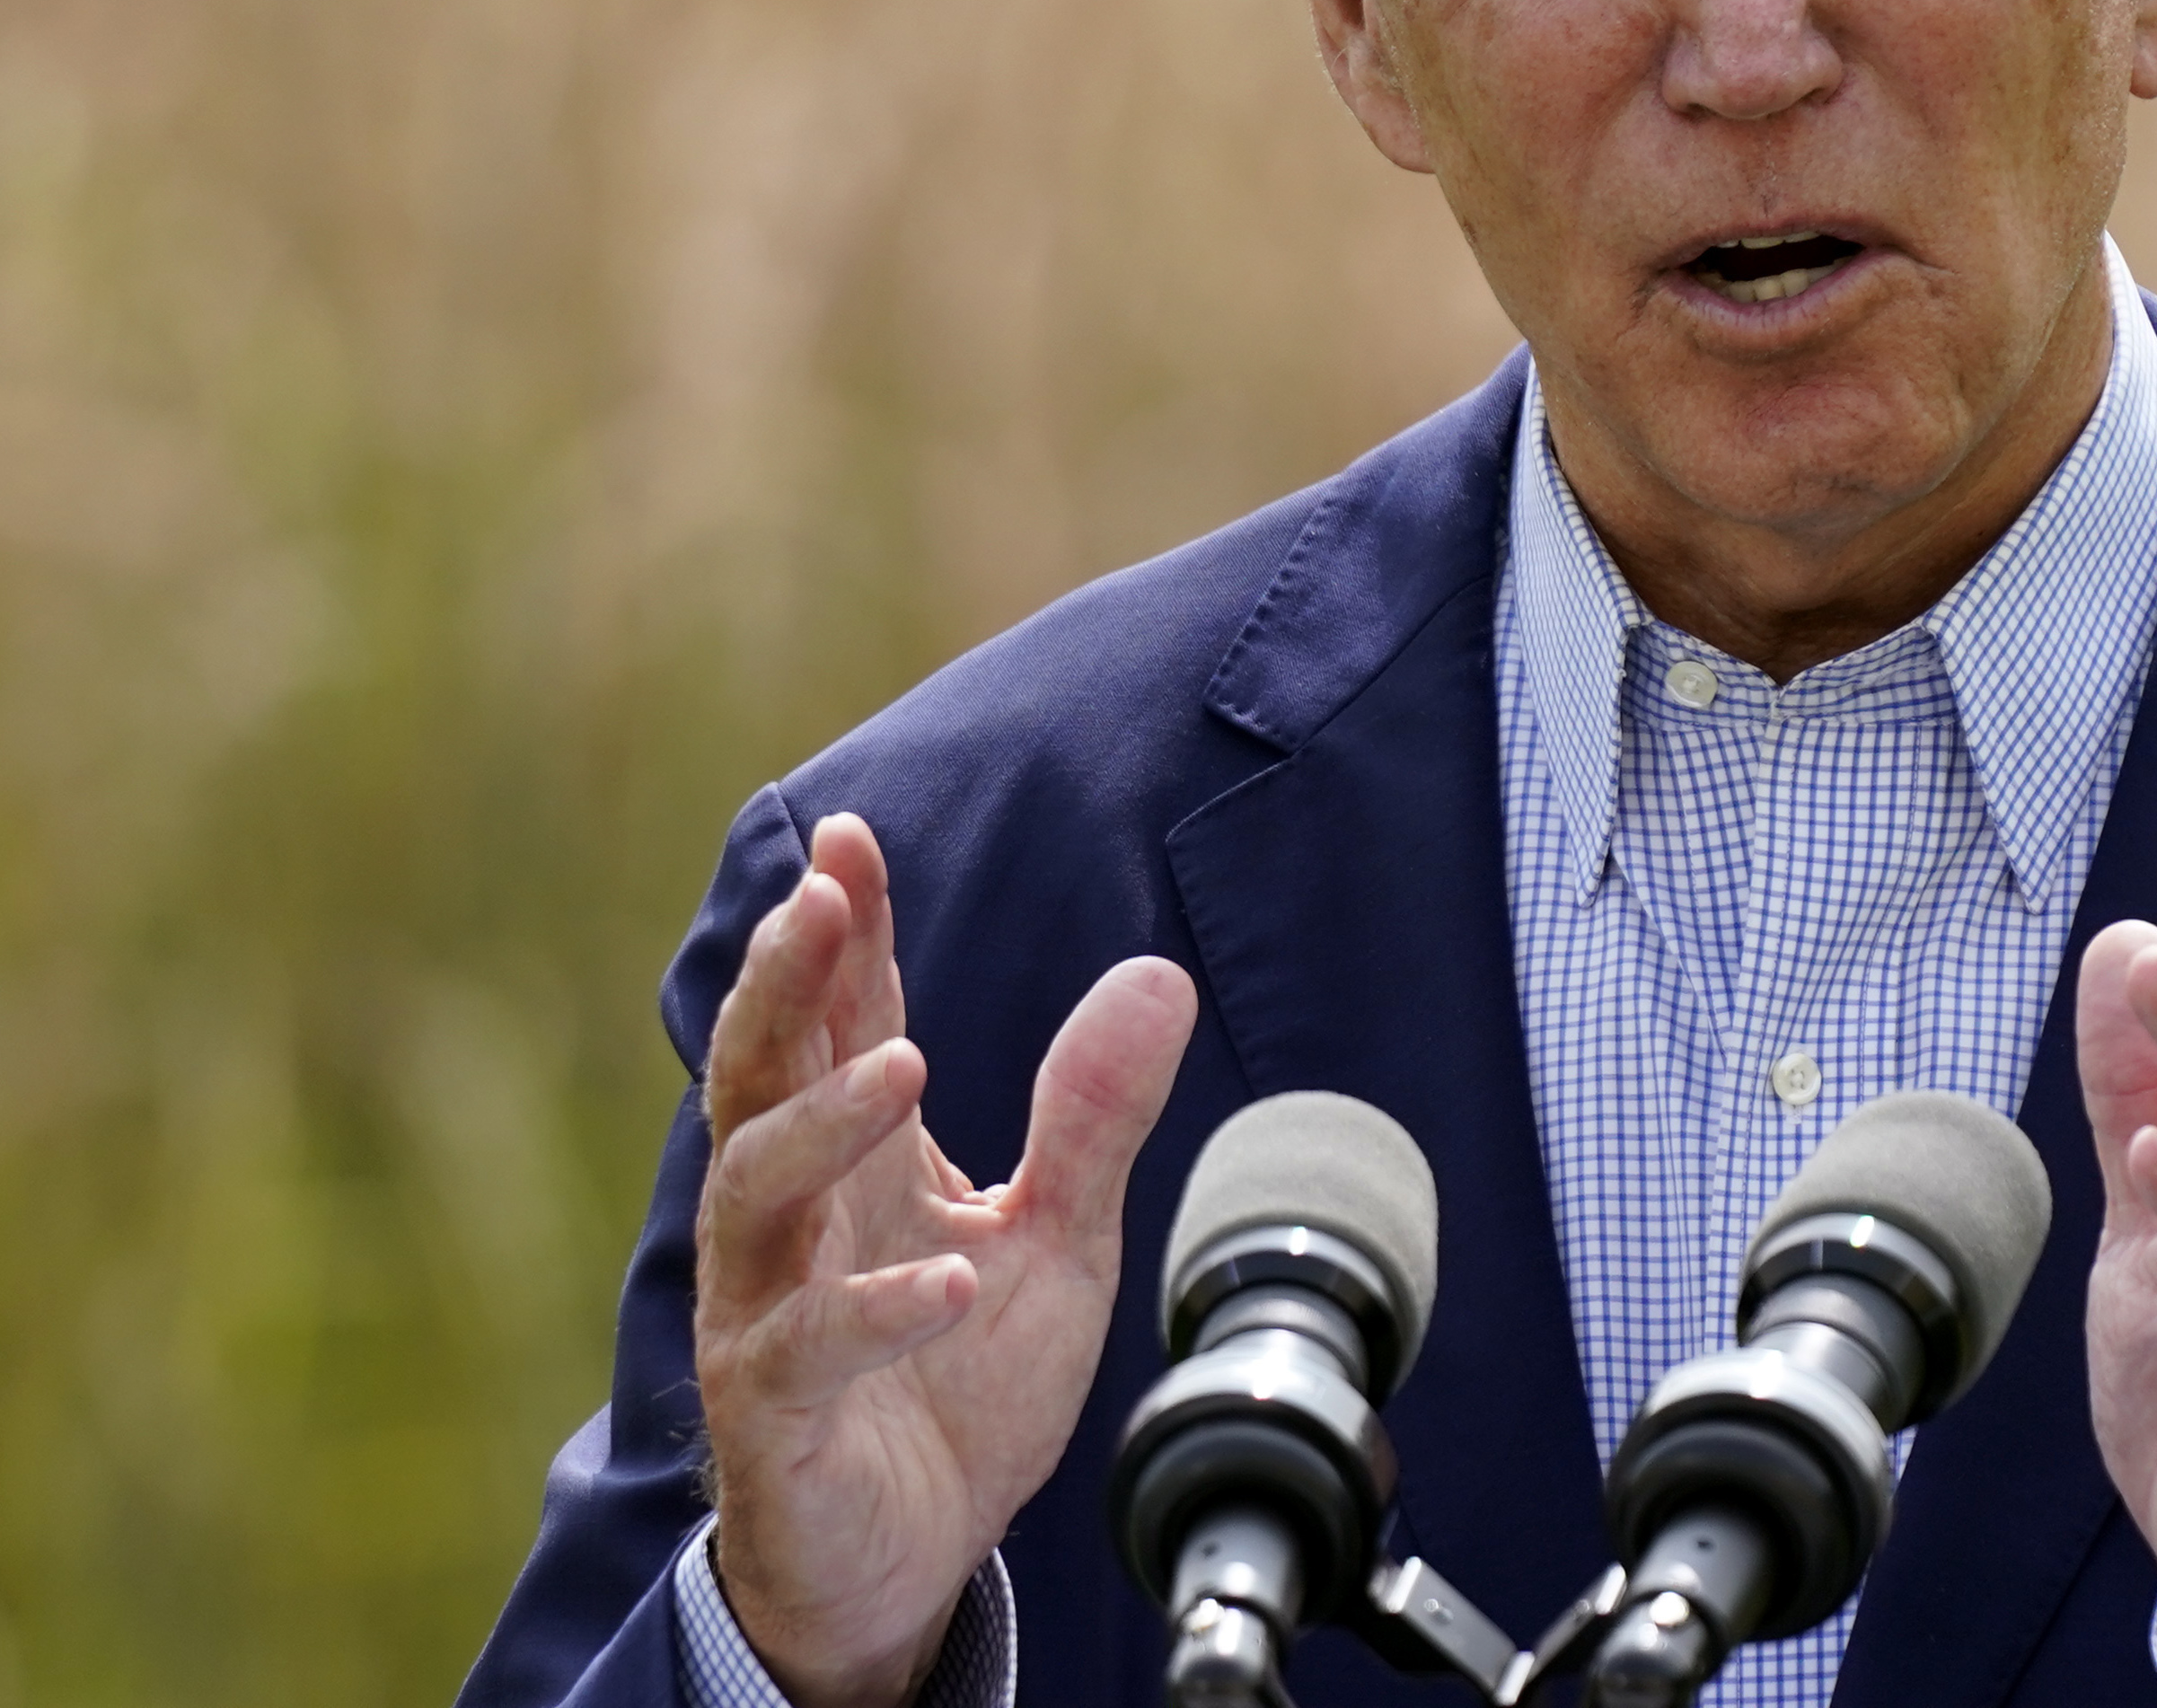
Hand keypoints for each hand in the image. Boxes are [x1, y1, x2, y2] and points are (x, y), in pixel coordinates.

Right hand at [693, 814, 1197, 1707]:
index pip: (838, 1023)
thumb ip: (1094, 1117)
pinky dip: (872, 1309)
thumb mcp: (1059, 1239)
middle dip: (784, 984)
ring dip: (822, 1124)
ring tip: (908, 1065)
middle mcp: (793, 1224)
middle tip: (820, 900)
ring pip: (752, 1196)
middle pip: (758, 1078)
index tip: (851, 840)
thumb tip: (1157, 977)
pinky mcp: (775, 1419)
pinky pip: (800, 1352)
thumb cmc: (961, 1390)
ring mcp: (769, 1316)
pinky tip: (948, 1278)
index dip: (841, 933)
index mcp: (858, 1165)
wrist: (913, 1563)